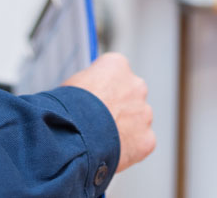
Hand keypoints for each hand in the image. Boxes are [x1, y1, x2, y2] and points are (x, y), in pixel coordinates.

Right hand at [63, 53, 154, 172]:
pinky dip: (129, 149)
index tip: (95, 100)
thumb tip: (90, 94)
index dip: (102, 89)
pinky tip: (111, 152)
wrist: (76, 136)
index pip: (114, 73)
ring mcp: (144, 112)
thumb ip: (90, 85)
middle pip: (130, 95)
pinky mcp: (147, 138)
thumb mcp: (73, 84)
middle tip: (100, 121)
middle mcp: (136, 85)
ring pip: (137, 120)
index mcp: (117, 65)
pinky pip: (140, 143)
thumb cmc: (68, 108)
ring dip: (125, 128)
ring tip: (102, 140)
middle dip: (119, 107)